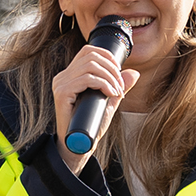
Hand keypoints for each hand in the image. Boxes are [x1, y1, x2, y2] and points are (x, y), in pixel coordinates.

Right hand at [50, 45, 137, 173]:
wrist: (79, 144)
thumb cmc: (92, 124)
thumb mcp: (109, 101)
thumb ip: (118, 86)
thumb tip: (134, 72)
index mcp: (71, 75)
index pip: (88, 51)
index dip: (107, 56)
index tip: (119, 72)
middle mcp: (63, 77)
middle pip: (91, 56)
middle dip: (112, 68)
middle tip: (120, 85)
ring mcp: (61, 84)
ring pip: (90, 65)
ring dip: (109, 77)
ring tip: (117, 91)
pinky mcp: (62, 93)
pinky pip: (86, 79)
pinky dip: (103, 84)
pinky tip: (111, 94)